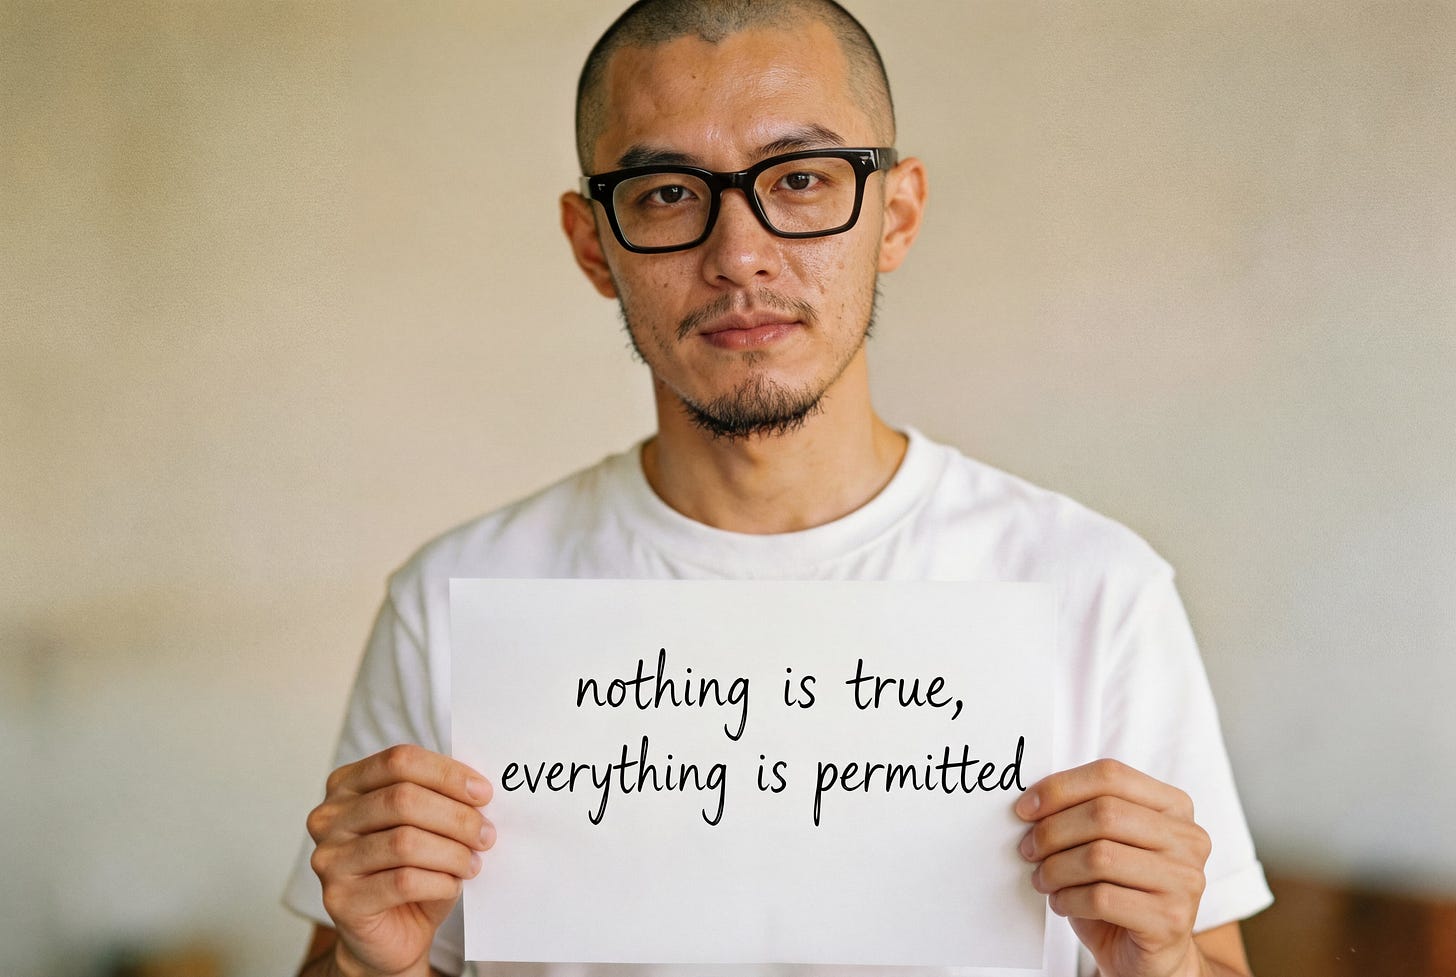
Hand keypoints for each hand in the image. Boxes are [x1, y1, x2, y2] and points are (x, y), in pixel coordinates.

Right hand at [306, 745, 494, 976]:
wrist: (388, 934)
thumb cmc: (410, 870)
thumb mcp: (424, 824)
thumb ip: (440, 799)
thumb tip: (479, 789)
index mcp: (347, 785)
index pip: (399, 761)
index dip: (446, 774)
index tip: (483, 793)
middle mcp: (329, 817)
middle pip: (402, 799)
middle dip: (456, 816)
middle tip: (486, 834)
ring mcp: (329, 859)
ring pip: (404, 842)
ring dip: (452, 852)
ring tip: (473, 863)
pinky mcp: (339, 899)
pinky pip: (403, 881)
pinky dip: (440, 881)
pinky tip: (453, 885)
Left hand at [1015, 759, 1211, 976]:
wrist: (1149, 956)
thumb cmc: (1121, 890)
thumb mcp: (1107, 842)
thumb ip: (1084, 812)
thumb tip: (1031, 802)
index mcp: (1173, 806)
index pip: (1110, 775)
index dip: (1060, 788)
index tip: (1024, 808)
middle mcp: (1188, 838)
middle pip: (1103, 814)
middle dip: (1053, 831)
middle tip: (1028, 849)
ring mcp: (1185, 879)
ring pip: (1099, 857)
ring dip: (1055, 868)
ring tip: (1042, 879)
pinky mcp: (1171, 919)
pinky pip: (1102, 898)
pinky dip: (1068, 899)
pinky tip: (1061, 902)